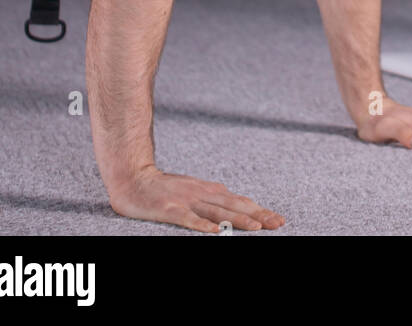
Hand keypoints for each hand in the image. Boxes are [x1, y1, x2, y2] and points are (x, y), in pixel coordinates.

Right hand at [108, 168, 285, 233]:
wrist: (133, 178)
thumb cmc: (165, 188)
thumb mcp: (194, 190)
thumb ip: (214, 198)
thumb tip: (237, 205)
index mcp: (209, 191)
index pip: (240, 202)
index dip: (259, 211)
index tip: (278, 219)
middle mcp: (202, 194)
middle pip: (234, 206)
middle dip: (258, 216)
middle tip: (278, 223)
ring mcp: (186, 201)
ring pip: (217, 212)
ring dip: (237, 220)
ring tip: (256, 228)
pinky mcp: (169, 208)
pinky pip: (188, 219)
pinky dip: (202, 225)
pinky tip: (214, 232)